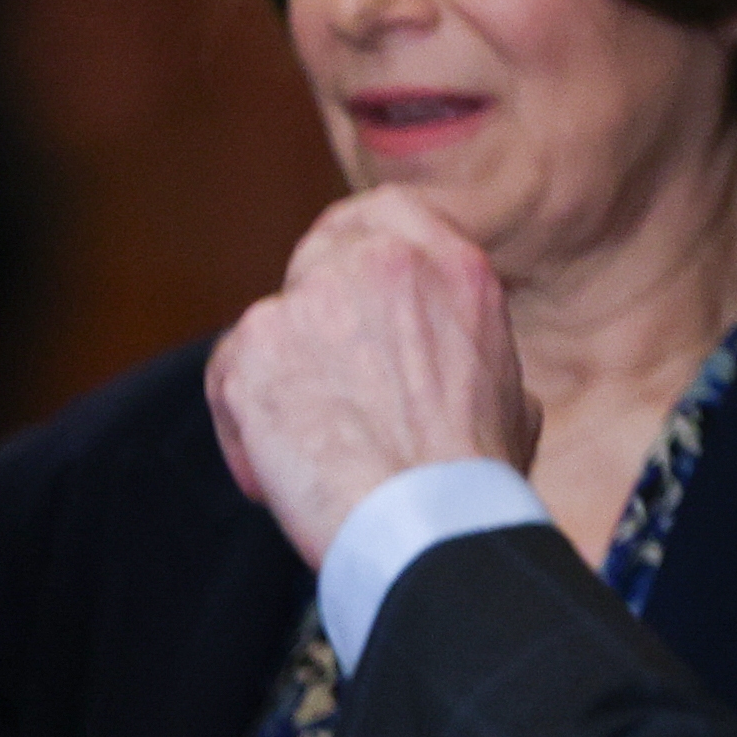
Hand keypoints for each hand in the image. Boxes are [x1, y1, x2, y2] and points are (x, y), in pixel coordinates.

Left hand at [206, 186, 534, 568]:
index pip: (384, 213)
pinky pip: (229, 376)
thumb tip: (442, 358)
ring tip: (309, 452)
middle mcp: (376, 264)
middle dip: (312, 312)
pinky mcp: (250, 350)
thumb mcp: (507, 387)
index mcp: (450, 266)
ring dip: (280, 379)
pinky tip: (271, 476)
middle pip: (316, 257)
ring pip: (270, 324)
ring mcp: (307, 303)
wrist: (431, 522)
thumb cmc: (476, 478)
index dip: (352, 241)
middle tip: (317, 374)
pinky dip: (241, 427)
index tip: (337, 273)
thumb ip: (462, 346)